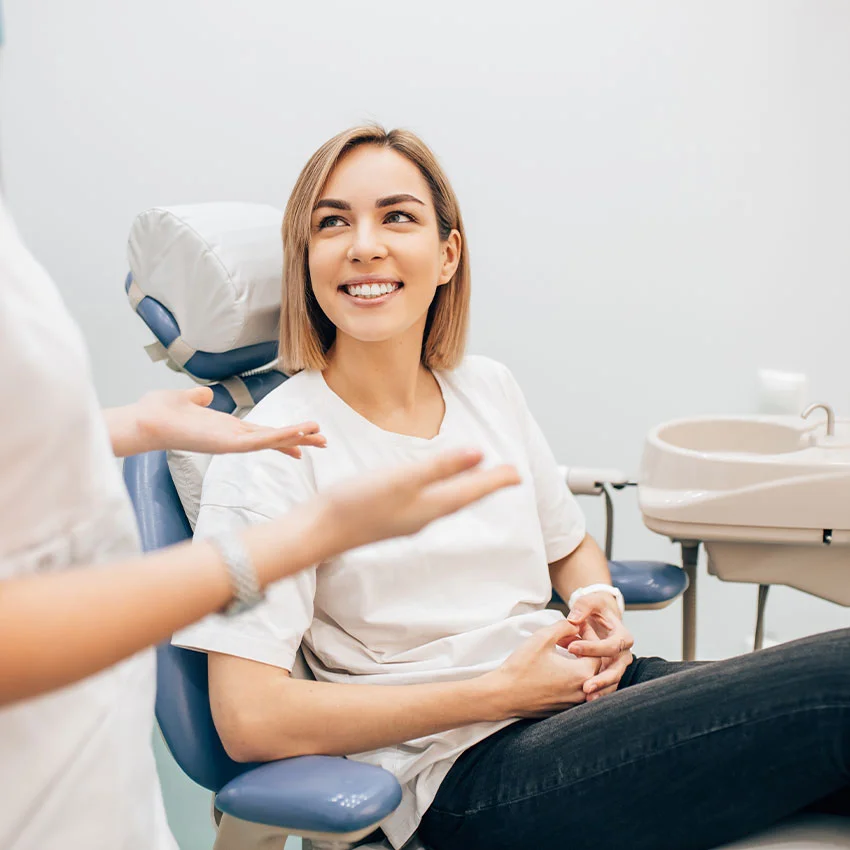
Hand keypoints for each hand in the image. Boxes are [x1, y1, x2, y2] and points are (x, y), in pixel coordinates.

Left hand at [133, 387, 326, 457]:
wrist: (144, 420)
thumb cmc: (159, 412)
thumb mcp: (185, 399)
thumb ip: (198, 398)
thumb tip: (204, 395)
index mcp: (226, 428)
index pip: (262, 433)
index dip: (284, 435)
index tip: (304, 437)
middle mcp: (232, 438)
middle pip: (274, 439)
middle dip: (299, 440)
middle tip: (324, 442)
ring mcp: (231, 443)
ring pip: (271, 441)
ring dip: (296, 438)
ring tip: (320, 436)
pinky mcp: (227, 444)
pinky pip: (259, 442)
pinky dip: (280, 438)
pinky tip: (297, 434)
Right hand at [323, 448, 520, 551]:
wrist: (319, 531)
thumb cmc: (357, 504)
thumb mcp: (403, 479)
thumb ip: (441, 467)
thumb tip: (479, 454)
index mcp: (431, 507)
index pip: (473, 491)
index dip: (496, 480)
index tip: (519, 473)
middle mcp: (424, 517)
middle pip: (464, 498)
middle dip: (486, 486)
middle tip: (508, 476)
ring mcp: (406, 520)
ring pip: (447, 502)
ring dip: (466, 490)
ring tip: (478, 480)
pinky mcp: (390, 517)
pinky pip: (429, 503)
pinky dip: (442, 492)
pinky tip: (434, 489)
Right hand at [483, 620, 600, 718]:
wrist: (503, 695)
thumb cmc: (522, 666)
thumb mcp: (542, 638)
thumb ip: (563, 626)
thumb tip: (575, 624)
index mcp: (581, 674)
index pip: (598, 651)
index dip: (589, 635)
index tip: (577, 626)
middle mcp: (582, 692)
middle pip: (594, 666)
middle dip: (584, 649)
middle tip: (570, 637)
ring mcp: (572, 703)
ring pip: (585, 679)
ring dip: (578, 663)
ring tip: (564, 650)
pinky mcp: (562, 709)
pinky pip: (574, 690)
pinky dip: (571, 677)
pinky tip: (556, 667)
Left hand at [567, 592, 633, 700]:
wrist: (600, 618)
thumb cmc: (595, 609)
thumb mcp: (591, 602)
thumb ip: (583, 607)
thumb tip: (573, 620)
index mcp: (623, 636)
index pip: (611, 645)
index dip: (592, 647)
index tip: (571, 647)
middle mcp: (624, 654)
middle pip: (617, 670)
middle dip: (602, 679)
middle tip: (585, 686)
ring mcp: (617, 666)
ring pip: (613, 682)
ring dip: (601, 691)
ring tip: (587, 697)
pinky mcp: (609, 673)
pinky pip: (607, 686)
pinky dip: (599, 693)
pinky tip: (585, 700)